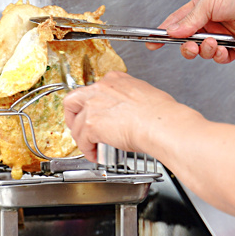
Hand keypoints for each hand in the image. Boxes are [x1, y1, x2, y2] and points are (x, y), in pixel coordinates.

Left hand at [63, 72, 191, 158]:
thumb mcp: (145, 94)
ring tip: (92, 147)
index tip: (95, 113)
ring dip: (82, 138)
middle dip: (73, 117)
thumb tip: (131, 111)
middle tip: (80, 128)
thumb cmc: (161, 113)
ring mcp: (93, 105)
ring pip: (77, 124)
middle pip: (73, 101)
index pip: (94, 89)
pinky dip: (87, 150)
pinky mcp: (91, 124)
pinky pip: (82, 140)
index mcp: (115, 80)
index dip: (91, 104)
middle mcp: (100, 89)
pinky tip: (95, 155)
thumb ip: (130, 99)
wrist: (160, 124)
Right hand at [153, 0, 234, 63]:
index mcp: (201, 8)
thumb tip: (172, 31)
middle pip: (189, 42)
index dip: (164, 33)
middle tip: (189, 47)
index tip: (151, 43)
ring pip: (205, 52)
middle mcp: (211, 23)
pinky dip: (219, 56)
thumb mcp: (207, 2)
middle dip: (187, 47)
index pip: (177, 22)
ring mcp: (223, 35)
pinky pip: (222, 58)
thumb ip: (189, 19)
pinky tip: (223, 48)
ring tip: (212, 43)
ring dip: (205, 50)